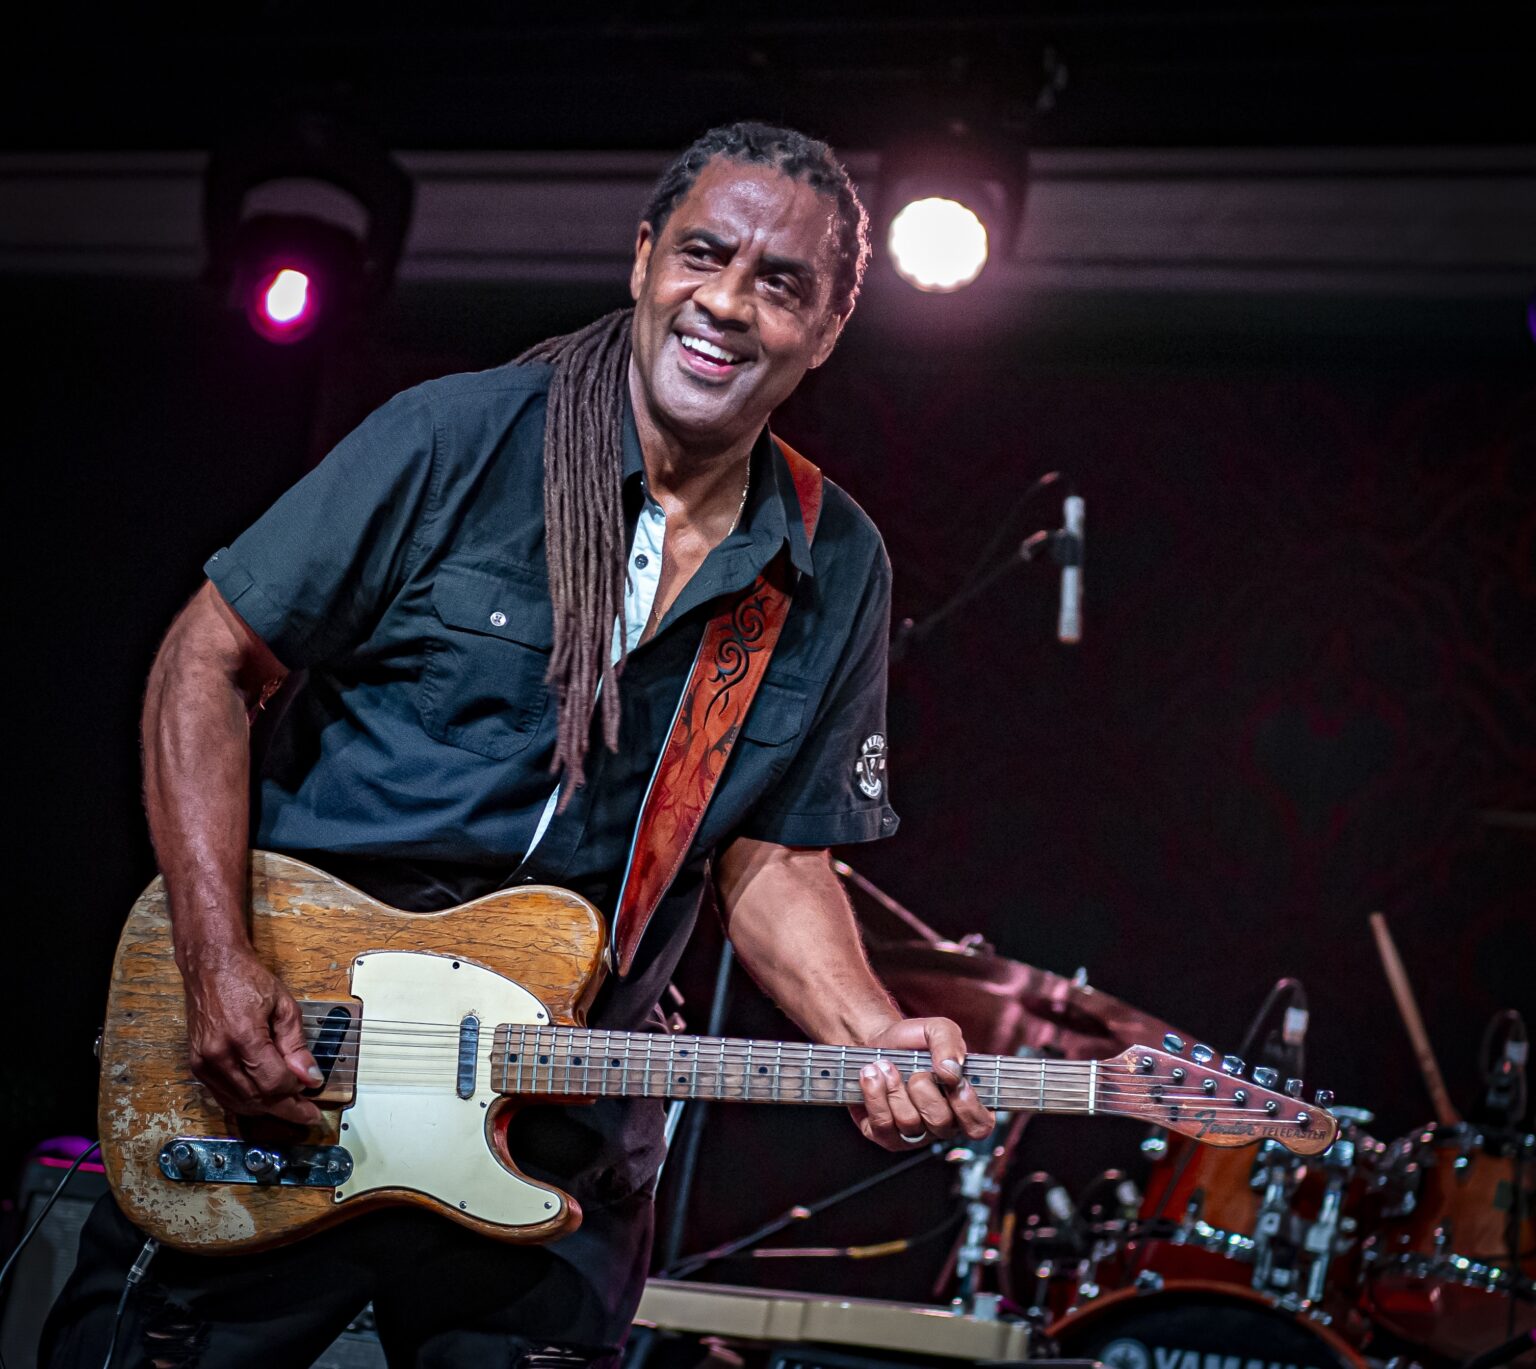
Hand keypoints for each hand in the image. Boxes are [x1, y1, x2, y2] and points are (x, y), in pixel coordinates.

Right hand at [181, 942, 322, 1126]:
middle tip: (308, 1114)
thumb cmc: (247, 980)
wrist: (210, 967)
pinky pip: (224, 1096)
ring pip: (239, 1103)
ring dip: (267, 1109)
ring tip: (291, 1109)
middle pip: (257, 1098)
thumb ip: (296, 1044)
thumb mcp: (283, 1006)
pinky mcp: (196, 1066)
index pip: (274, 1081)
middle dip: (286, 1109)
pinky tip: (265, 1102)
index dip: (297, 1091)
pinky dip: (246, 1103)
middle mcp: (218, 1055)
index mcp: (243, 1037)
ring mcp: (203, 1063)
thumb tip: (309, 1077)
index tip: (314, 1091)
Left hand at [849, 1017, 994, 1150]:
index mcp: (962, 1104)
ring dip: (895, 1088)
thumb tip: (952, 1072)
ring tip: (886, 1065)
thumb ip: (950, 1044)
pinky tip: (872, 1076)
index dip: (969, 1108)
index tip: (955, 1083)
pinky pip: (883, 1126)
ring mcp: (913, 1134)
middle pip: (941, 1123)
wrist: (877, 1042)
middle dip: (924, 1089)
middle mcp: (941, 1124)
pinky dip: (875, 1096)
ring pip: (910, 1123)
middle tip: (915, 1070)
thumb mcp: (937, 1030)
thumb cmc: (913, 1042)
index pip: (979, 1125)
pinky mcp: (885, 1135)